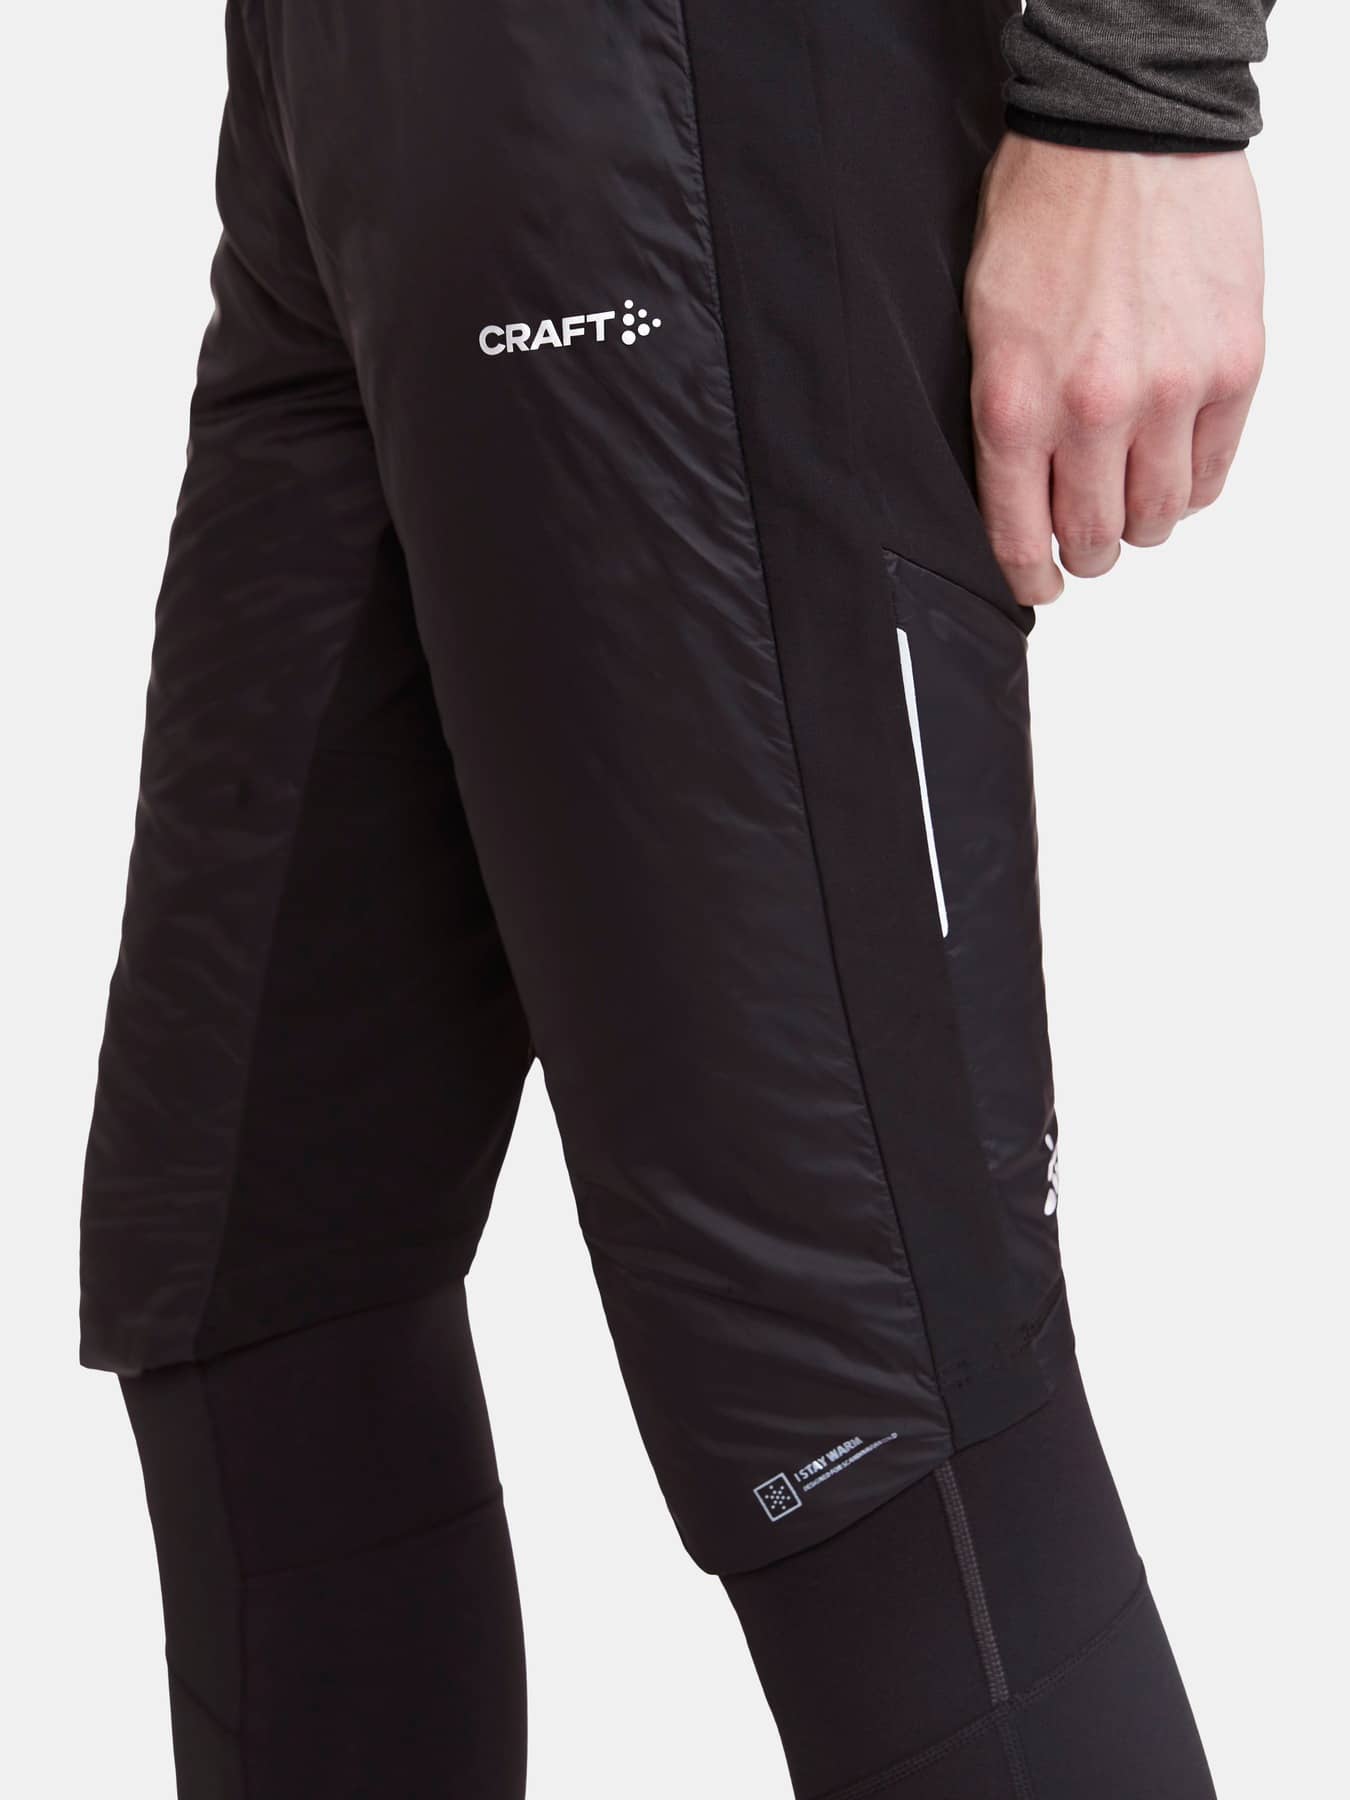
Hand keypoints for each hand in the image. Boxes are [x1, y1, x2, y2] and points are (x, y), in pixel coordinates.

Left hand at [965, 135, 1265, 606]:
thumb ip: (1002, 415)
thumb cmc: (1045, 212)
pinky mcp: (1233, 366)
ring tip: (1131, 498)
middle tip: (1083, 540)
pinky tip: (1173, 461)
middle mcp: (1095, 410)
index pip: (1019, 535)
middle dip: (1084, 551)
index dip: (1029, 576)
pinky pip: (1215, 470)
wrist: (1124, 130)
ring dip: (1143, 521)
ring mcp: (1172, 390)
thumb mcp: (983, 325)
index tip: (1037, 585)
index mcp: (1017, 403)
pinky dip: (1193, 482)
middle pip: (1095, 537)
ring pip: (1161, 516)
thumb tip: (1017, 493)